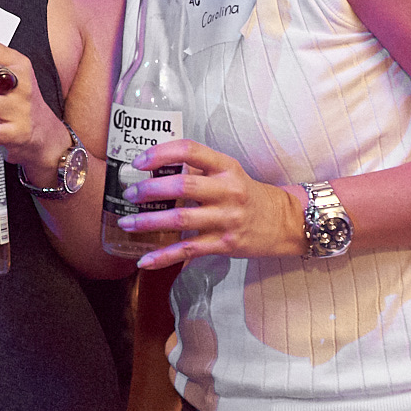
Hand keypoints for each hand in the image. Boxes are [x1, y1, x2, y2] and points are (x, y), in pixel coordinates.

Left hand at [119, 140, 305, 268]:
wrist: (284, 222)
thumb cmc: (247, 194)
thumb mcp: (229, 173)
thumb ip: (198, 170)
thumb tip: (154, 170)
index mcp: (226, 167)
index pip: (190, 150)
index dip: (161, 153)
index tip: (138, 161)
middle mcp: (228, 190)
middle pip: (183, 186)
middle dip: (150, 190)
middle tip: (129, 194)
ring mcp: (227, 219)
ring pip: (181, 219)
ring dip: (149, 222)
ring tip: (127, 223)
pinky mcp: (225, 245)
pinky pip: (188, 251)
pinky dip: (164, 256)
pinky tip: (144, 260)